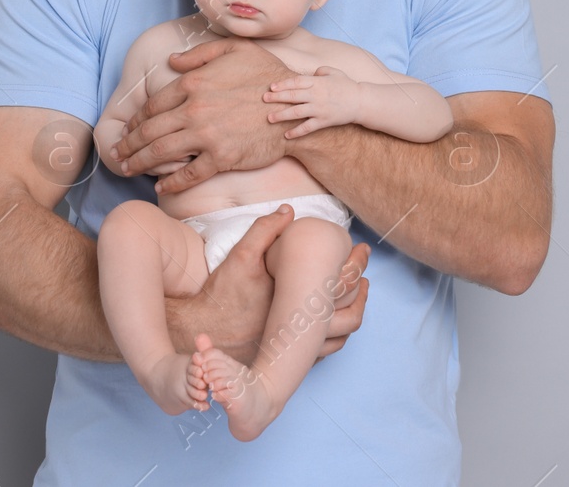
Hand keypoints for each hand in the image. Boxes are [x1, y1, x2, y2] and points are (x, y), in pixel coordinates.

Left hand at [112, 38, 295, 194]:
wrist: (295, 108)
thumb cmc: (267, 75)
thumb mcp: (235, 49)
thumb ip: (199, 54)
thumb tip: (171, 61)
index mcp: (194, 82)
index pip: (153, 105)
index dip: (136, 121)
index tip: (128, 130)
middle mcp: (194, 109)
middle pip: (150, 131)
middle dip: (128, 145)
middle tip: (117, 154)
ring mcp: (207, 135)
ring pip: (161, 153)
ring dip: (139, 163)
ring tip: (128, 170)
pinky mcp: (222, 157)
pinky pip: (189, 174)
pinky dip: (171, 182)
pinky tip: (161, 186)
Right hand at [167, 205, 371, 363]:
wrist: (203, 332)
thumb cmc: (222, 295)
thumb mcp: (240, 257)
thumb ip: (264, 231)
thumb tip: (289, 211)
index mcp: (296, 301)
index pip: (342, 283)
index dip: (357, 264)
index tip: (362, 250)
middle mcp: (301, 329)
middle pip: (350, 312)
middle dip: (363, 291)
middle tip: (365, 275)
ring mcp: (297, 348)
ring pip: (341, 335)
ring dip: (355, 314)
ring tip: (358, 296)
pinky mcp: (289, 359)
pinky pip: (324, 350)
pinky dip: (337, 334)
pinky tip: (334, 319)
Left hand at [263, 66, 362, 137]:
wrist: (361, 102)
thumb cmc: (347, 85)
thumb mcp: (334, 72)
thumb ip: (321, 71)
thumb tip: (311, 73)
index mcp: (318, 82)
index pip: (296, 81)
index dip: (283, 84)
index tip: (271, 86)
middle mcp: (317, 95)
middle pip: (293, 96)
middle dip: (277, 97)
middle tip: (264, 99)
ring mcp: (320, 109)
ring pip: (297, 112)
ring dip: (282, 115)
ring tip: (269, 118)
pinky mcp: (324, 121)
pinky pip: (308, 127)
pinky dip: (297, 132)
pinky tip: (286, 135)